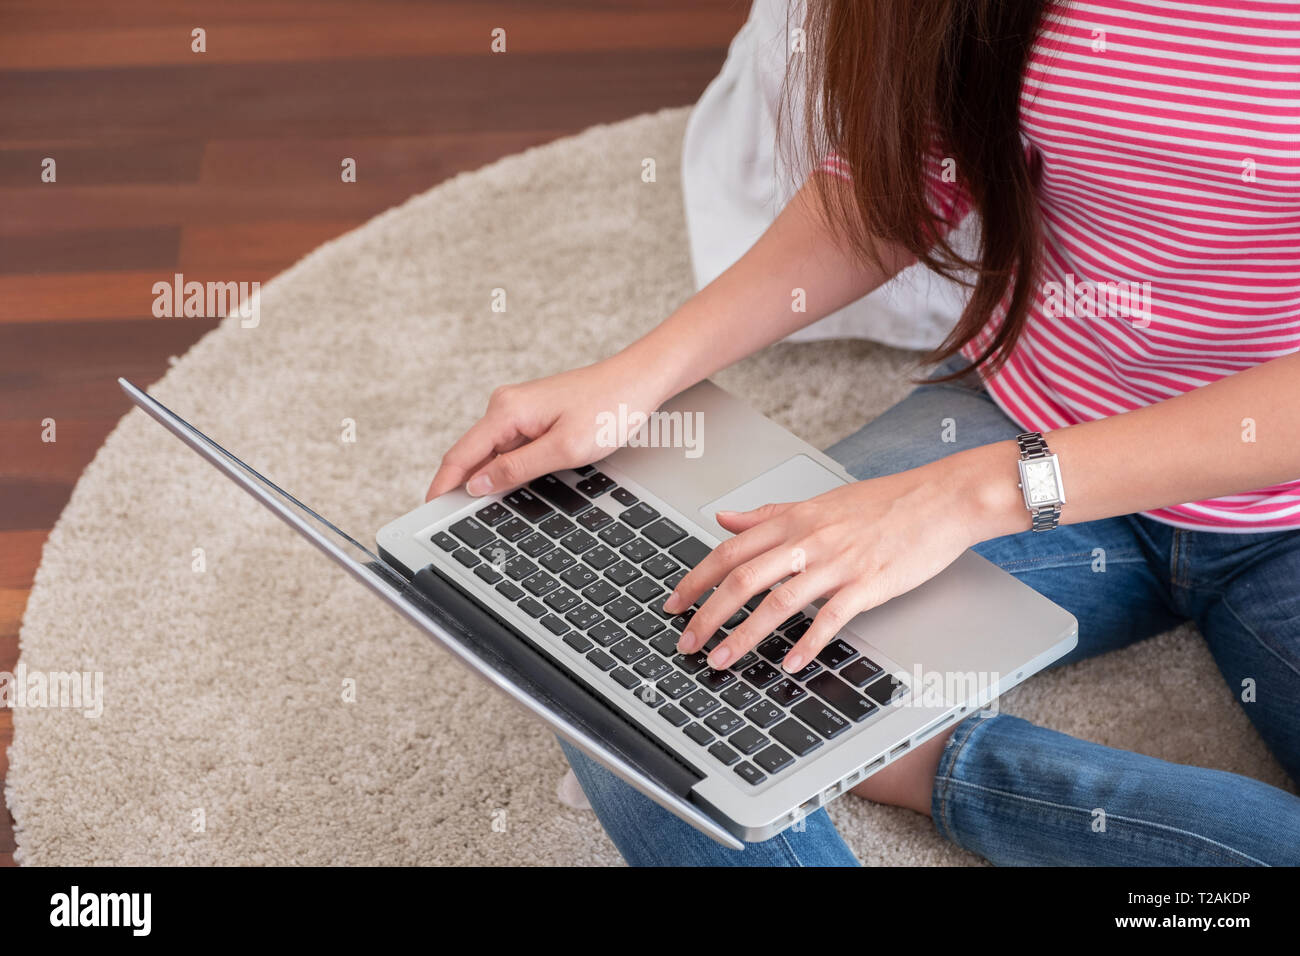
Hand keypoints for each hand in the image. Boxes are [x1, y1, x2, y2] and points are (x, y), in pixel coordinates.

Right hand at [426, 356, 671, 499]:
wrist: (640, 380)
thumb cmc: (609, 407)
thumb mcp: (564, 449)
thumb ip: (517, 468)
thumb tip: (478, 484)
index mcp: (506, 410)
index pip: (460, 454)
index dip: (442, 485)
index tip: (429, 509)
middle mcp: (506, 406)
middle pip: (472, 455)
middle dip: (462, 486)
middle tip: (453, 521)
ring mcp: (520, 411)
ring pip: (493, 453)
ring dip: (487, 479)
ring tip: (481, 511)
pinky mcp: (535, 416)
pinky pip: (510, 447)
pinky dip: (506, 468)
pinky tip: (510, 487)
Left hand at [662, 459, 1000, 672]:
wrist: (941, 498)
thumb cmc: (885, 502)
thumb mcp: (819, 501)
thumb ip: (769, 513)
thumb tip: (725, 518)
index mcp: (793, 519)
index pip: (730, 551)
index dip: (696, 579)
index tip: (673, 604)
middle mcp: (808, 540)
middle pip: (742, 578)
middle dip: (708, 614)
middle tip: (686, 643)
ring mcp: (837, 562)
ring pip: (777, 602)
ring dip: (745, 635)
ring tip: (722, 660)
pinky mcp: (868, 584)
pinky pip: (830, 618)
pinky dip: (807, 643)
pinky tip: (789, 664)